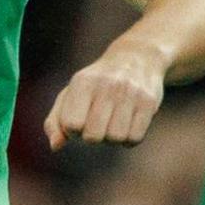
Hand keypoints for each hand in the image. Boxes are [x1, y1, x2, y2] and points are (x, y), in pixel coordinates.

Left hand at [44, 44, 167, 151]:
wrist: (136, 58)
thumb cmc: (96, 84)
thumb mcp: (71, 94)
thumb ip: (55, 121)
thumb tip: (55, 146)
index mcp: (83, 82)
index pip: (71, 124)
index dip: (72, 130)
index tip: (78, 121)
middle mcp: (107, 85)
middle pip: (93, 136)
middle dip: (92, 137)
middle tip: (97, 124)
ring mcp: (130, 93)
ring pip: (115, 138)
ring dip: (112, 138)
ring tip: (112, 123)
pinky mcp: (149, 102)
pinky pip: (134, 138)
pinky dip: (128, 139)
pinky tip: (127, 124)